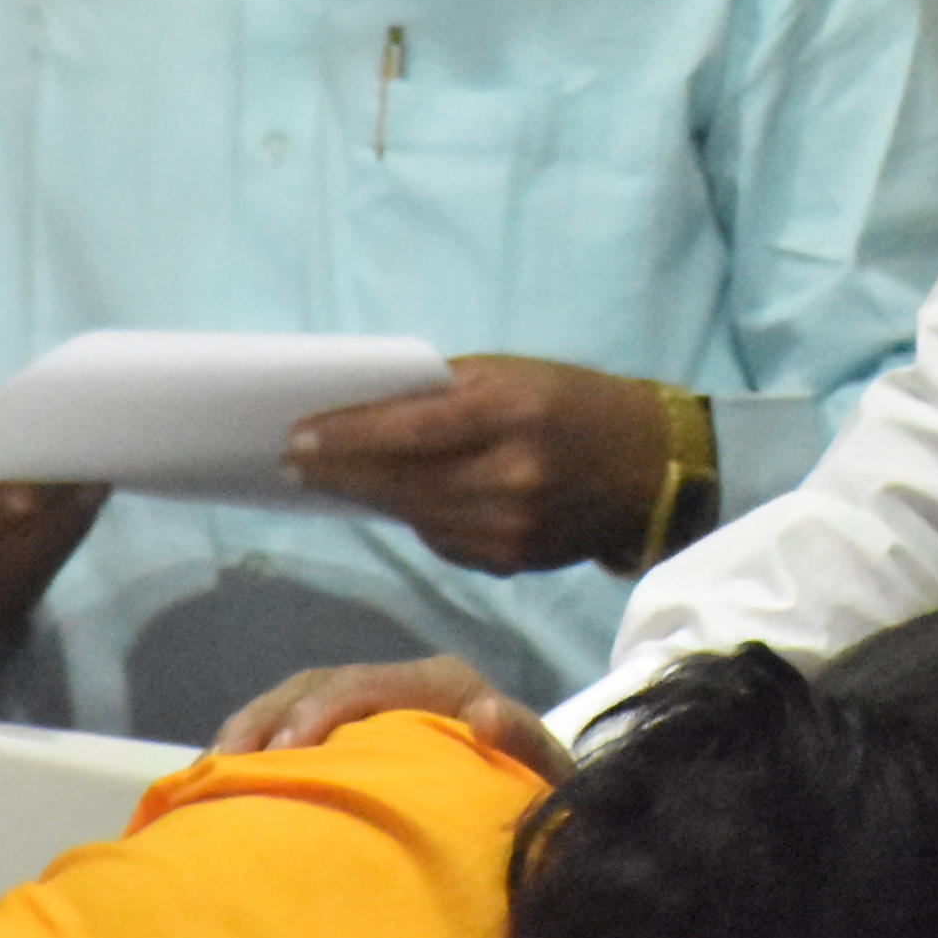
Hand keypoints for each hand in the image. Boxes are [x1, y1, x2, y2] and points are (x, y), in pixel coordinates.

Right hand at [214, 651, 566, 778]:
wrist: (531, 802)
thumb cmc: (532, 791)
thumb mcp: (541, 769)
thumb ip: (523, 740)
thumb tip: (487, 714)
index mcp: (442, 683)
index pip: (370, 683)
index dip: (325, 708)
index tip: (291, 748)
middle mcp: (397, 685)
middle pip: (317, 684)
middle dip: (270, 719)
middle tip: (231, 763)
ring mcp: (365, 708)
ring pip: (291, 703)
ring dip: (248, 733)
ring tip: (210, 774)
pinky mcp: (343, 737)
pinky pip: (285, 733)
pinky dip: (250, 751)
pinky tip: (218, 784)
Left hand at [285, 353, 675, 572]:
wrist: (647, 468)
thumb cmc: (568, 403)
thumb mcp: (511, 375)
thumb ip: (445, 396)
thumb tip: (364, 416)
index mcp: (509, 412)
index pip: (408, 430)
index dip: (346, 437)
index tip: (295, 438)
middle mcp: (510, 475)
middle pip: (401, 482)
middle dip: (341, 473)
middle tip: (290, 464)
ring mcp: (512, 527)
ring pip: (415, 518)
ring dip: (370, 498)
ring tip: (329, 480)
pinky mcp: (512, 561)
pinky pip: (443, 541)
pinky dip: (418, 519)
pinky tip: (403, 501)